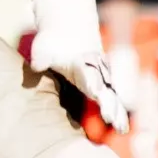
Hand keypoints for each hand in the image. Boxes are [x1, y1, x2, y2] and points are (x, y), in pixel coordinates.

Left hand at [29, 0, 128, 132]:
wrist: (69, 27)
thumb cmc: (52, 41)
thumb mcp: (43, 46)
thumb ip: (41, 58)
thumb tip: (36, 66)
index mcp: (79, 61)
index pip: (86, 73)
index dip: (90, 83)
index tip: (95, 93)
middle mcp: (94, 69)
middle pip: (103, 87)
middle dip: (108, 103)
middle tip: (111, 120)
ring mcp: (100, 76)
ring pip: (111, 96)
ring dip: (117, 112)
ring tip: (121, 130)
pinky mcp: (102, 84)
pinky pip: (112, 100)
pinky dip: (118, 113)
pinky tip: (122, 129)